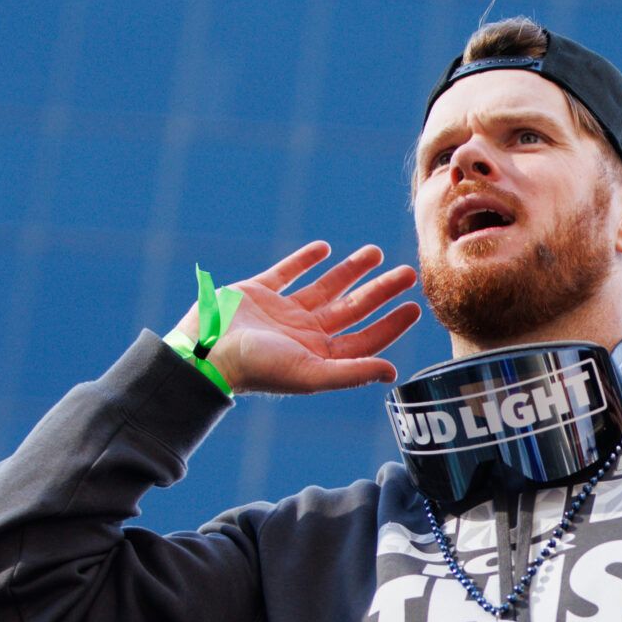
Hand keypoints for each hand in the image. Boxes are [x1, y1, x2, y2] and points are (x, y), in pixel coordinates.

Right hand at [172, 242, 419, 395]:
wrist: (206, 352)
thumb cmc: (258, 369)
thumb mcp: (310, 373)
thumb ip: (352, 372)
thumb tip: (393, 372)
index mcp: (319, 355)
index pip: (365, 338)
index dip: (391, 323)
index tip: (415, 305)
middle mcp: (305, 333)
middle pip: (353, 309)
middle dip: (380, 291)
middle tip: (407, 273)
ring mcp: (282, 312)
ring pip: (325, 288)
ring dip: (350, 271)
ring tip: (375, 252)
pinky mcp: (258, 292)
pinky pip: (287, 273)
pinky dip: (305, 260)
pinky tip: (324, 248)